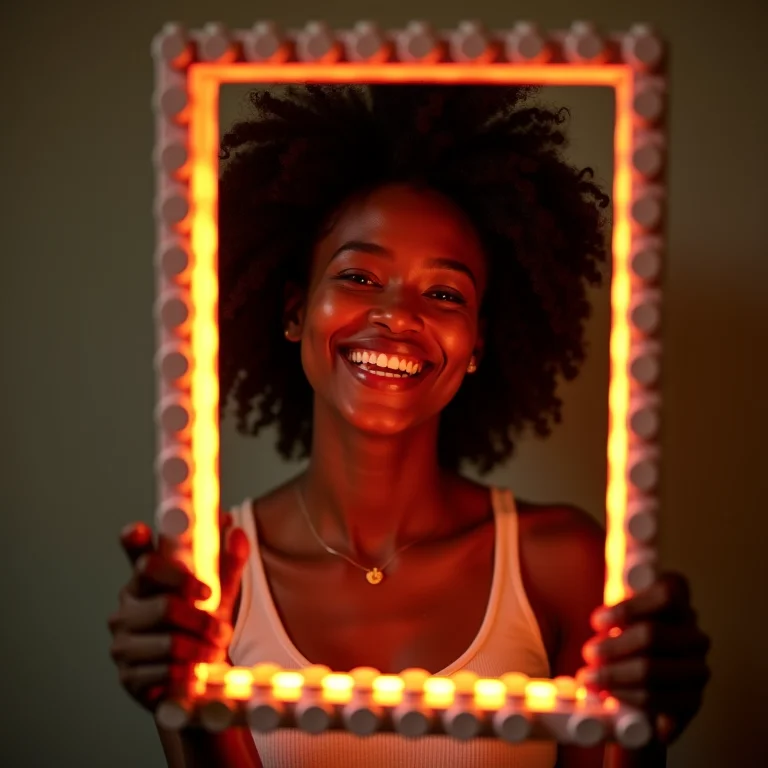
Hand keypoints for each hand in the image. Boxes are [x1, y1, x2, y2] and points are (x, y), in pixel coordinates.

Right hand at [107, 513, 248, 711]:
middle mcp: (126, 607)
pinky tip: (197, 673)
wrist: (199, 677)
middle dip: (201, 620)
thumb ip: (228, 563)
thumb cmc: (205, 625)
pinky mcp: (128, 676)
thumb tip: (236, 531)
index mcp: (146, 580)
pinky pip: (164, 672)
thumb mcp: (221, 593)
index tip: (154, 536)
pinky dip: (188, 673)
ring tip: (215, 652)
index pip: (138, 555)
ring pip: (169, 643)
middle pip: (165, 607)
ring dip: (200, 649)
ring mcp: (122, 642)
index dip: (138, 540)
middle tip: (222, 630)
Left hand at [581, 572, 711, 743]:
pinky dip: (629, 699)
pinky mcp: (692, 700)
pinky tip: (611, 697)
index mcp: (681, 601)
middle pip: (652, 635)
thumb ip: (612, 596)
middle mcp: (695, 634)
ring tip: (589, 678)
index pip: (665, 597)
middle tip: (588, 653)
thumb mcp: (620, 603)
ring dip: (613, 674)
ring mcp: (697, 669)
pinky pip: (659, 700)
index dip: (627, 610)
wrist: (644, 675)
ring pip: (651, 669)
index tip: (596, 622)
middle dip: (612, 646)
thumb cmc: (624, 628)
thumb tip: (598, 609)